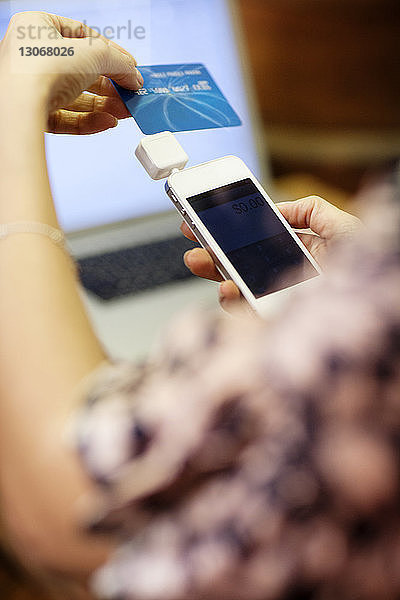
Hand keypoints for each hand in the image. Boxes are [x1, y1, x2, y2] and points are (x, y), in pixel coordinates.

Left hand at [0, 11, 142, 133]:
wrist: (17, 109)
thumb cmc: (42, 69)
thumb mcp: (94, 55)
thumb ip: (119, 63)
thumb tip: (134, 76)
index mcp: (36, 27)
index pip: (82, 35)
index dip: (110, 52)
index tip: (129, 67)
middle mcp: (30, 56)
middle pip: (80, 70)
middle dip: (109, 85)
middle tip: (129, 93)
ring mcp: (29, 86)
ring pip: (75, 96)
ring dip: (103, 104)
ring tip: (124, 111)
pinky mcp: (32, 113)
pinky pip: (65, 116)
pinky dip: (89, 120)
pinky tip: (107, 122)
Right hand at [181, 196, 361, 310]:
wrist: (383, 307)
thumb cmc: (373, 266)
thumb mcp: (344, 227)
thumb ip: (311, 211)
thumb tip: (278, 208)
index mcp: (302, 255)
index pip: (258, 242)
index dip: (231, 231)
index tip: (207, 220)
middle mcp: (289, 279)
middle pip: (244, 265)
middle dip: (213, 252)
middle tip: (191, 241)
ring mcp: (284, 303)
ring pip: (242, 291)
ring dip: (217, 276)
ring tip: (201, 262)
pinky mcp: (283, 324)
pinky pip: (252, 317)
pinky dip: (235, 304)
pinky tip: (228, 290)